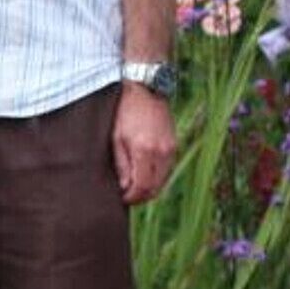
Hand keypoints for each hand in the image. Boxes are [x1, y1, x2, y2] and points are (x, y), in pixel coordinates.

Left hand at [113, 83, 176, 204]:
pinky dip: (156, 176)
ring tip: (133, 187)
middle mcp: (162, 152)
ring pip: (163, 180)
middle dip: (141, 196)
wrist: (144, 89)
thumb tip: (125, 187)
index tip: (121, 199)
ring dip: (149, 188)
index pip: (143, 186)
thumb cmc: (123, 112)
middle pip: (155, 187)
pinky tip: (143, 174)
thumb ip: (121, 164)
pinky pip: (166, 168)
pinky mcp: (174, 144)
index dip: (132, 197)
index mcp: (145, 150)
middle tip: (126, 197)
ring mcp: (171, 148)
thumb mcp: (115, 138)